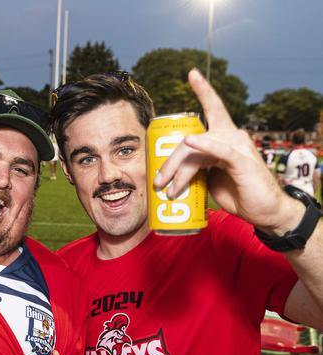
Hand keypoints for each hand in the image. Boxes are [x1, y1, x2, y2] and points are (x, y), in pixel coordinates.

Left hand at [153, 68, 301, 233]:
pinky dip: (204, 145)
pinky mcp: (242, 160)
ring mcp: (238, 146)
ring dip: (179, 171)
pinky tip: (191, 140)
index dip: (204, 90)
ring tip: (169, 189)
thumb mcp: (211, 179)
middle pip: (190, 138)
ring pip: (197, 149)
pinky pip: (220, 149)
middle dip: (169, 162)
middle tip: (158, 183)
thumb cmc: (239, 194)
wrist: (264, 212)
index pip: (214, 109)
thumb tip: (170, 174)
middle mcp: (232, 136)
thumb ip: (196, 169)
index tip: (192, 73)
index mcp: (225, 137)